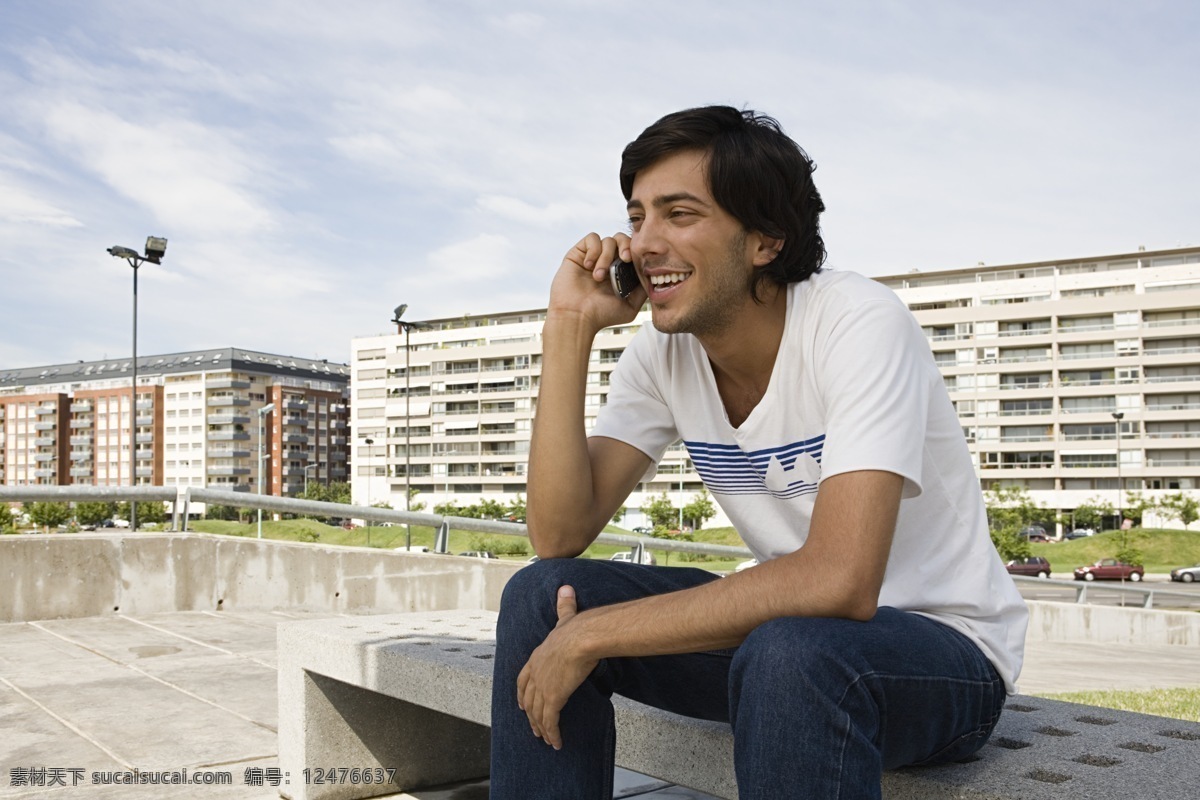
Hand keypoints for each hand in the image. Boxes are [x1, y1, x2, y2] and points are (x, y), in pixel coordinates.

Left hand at [516, 585, 598, 749]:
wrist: (582, 637)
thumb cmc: (577, 627)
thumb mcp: (566, 616)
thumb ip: (564, 605)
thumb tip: (565, 588)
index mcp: (537, 656)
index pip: (523, 678)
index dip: (522, 692)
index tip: (521, 703)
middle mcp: (536, 673)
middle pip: (528, 699)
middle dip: (530, 715)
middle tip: (533, 727)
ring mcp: (543, 687)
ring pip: (537, 713)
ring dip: (540, 728)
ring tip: (545, 738)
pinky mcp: (554, 698)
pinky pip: (550, 721)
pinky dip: (552, 733)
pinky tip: (556, 742)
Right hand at [547, 232, 645, 331]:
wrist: (577, 317)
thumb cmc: (601, 315)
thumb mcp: (631, 306)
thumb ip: (643, 289)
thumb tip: (653, 276)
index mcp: (620, 272)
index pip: (632, 251)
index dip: (636, 252)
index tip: (634, 262)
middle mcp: (608, 263)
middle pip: (623, 239)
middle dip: (626, 246)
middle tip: (625, 259)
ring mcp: (593, 257)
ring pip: (608, 240)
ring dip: (607, 257)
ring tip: (599, 277)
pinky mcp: (579, 253)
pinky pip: (592, 238)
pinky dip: (594, 250)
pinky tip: (589, 266)